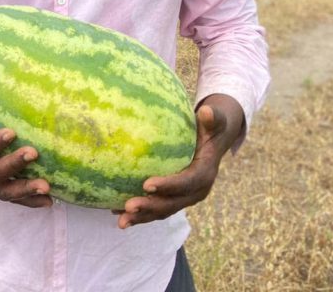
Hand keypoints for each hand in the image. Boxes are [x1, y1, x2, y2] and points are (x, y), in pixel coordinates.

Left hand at [115, 94, 243, 228]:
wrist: (215, 141)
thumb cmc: (211, 127)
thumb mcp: (216, 121)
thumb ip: (213, 118)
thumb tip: (207, 111)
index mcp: (205, 174)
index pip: (187, 183)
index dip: (169, 185)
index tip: (146, 184)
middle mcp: (195, 191)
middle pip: (172, 203)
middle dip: (150, 207)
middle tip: (128, 206)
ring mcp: (184, 198)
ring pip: (162, 210)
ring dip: (142, 217)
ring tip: (120, 221)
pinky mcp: (174, 198)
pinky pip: (156, 208)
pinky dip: (140, 213)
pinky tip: (117, 212)